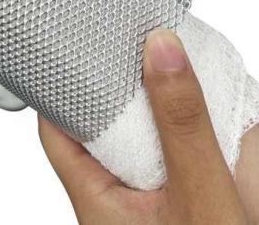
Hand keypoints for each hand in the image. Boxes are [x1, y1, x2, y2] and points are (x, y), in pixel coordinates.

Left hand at [38, 29, 247, 224]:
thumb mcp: (201, 196)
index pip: (56, 127)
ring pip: (124, 145)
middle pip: (90, 130)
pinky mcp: (160, 208)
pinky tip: (180, 119)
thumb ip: (181, 124)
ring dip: (140, 112)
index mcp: (95, 200)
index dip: (63, 86)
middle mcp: (107, 203)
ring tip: (153, 74)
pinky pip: (152, 161)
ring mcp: (133, 207)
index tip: (78, 51)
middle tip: (124, 52)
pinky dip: (163, 135)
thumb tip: (161, 49)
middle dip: (109, 92)